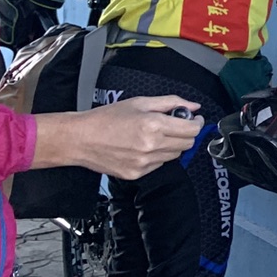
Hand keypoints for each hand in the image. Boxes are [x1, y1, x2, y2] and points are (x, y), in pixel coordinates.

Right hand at [31, 98, 203, 179]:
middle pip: (187, 144)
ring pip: (174, 155)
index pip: (191, 130)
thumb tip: (194, 106)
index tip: (194, 119)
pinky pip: (158, 165)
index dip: (196, 123)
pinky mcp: (136, 174)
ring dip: (172, 145)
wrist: (79, 139)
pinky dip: (157, 156)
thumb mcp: (140, 102)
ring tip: (155, 135)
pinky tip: (143, 147)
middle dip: (186, 134)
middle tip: (177, 125)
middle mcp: (151, 146)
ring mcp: (144, 163)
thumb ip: (171, 102)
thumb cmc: (106, 119)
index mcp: (153, 125)